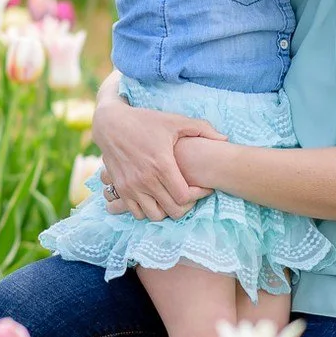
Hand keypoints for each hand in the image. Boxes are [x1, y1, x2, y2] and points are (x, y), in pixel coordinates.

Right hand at [92, 100, 222, 220]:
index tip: (202, 187)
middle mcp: (146, 180)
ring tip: (172, 197)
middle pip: (173, 210)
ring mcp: (131, 187)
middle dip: (186, 206)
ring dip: (166, 210)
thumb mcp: (175, 121)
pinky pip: (137, 213)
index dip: (198, 195)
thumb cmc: (145, 121)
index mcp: (162, 165)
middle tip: (190, 195)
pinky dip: (148, 209)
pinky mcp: (121, 189)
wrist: (111, 124)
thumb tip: (225, 139)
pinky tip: (155, 197)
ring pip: (155, 216)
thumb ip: (202, 129)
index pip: (185, 197)